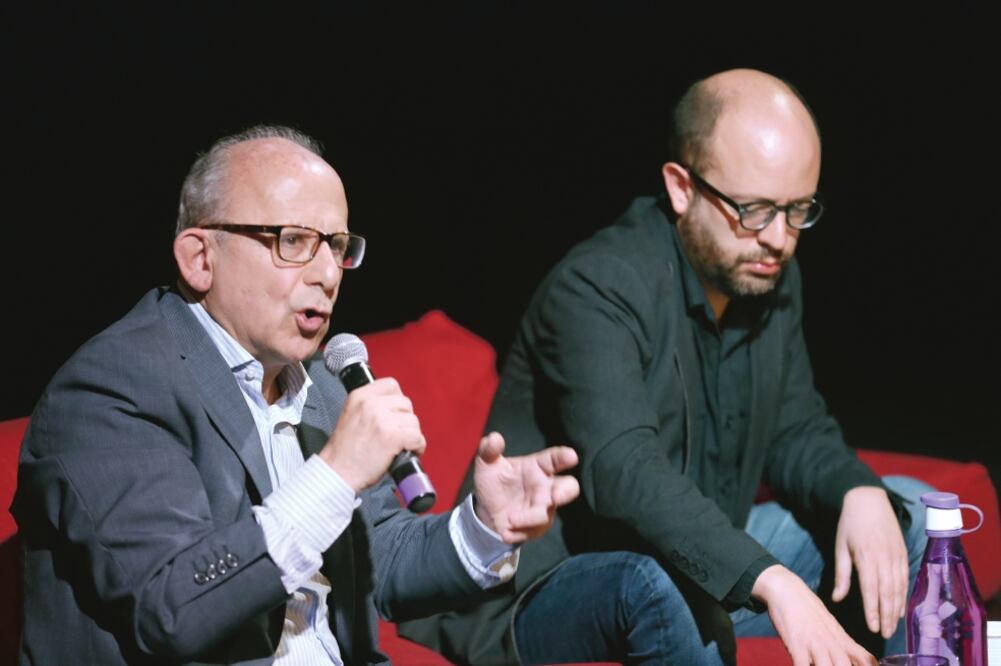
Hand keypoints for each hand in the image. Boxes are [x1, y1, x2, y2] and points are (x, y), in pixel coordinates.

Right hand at [319, 378, 425, 490]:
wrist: (337, 472)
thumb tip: (395, 407)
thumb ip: (370, 406)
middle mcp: (370, 404)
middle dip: (405, 420)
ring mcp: (382, 419)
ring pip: (413, 421)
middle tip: (398, 434)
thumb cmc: (345, 452)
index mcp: (359, 396)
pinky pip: (417, 437)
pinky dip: (417, 447)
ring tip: (402, 446)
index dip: (398, 401)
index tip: (395, 414)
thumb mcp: (351, 416)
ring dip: (412, 435)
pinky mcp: (392, 437)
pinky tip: (408, 452)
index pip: (391, 385)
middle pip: (406, 403)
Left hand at [471, 432, 579, 542]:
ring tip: (511, 518)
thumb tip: (493, 438)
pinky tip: (505, 532)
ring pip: (546, 514)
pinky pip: (532, 532)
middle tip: (556, 497)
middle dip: (565, 492)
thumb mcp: (487, 464)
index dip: (564, 457)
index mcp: (538, 467)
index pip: (554, 459)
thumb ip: (489, 450)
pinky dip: (519, 533)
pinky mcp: (535, 528)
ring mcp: (543, 508)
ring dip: (530, 518)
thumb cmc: (494, 482)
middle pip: (568, 488)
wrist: (486, 510)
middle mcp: (545, 487)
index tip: (571, 456)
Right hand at [754, 565, 875, 665]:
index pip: (865, 659)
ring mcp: (815, 643)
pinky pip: (802, 665)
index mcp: (842, 639)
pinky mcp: (797, 643)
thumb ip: (840, 643)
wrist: (786, 589)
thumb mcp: (829, 625)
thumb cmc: (807, 609)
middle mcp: (832, 643)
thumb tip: (846, 659)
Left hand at [831, 485, 907, 638]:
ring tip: (893, 627)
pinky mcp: (903, 554)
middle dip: (887, 616)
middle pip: (888, 593)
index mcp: (866, 557)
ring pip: (899, 588)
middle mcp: (884, 559)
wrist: (869, 501)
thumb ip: (841, 574)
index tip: (873, 628)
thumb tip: (836, 598)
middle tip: (885, 634)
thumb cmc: (849, 525)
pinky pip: (905, 579)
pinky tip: (900, 609)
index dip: (873, 610)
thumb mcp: (840, 547)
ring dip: (896, 610)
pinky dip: (903, 596)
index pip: (871, 590)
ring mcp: (896, 557)